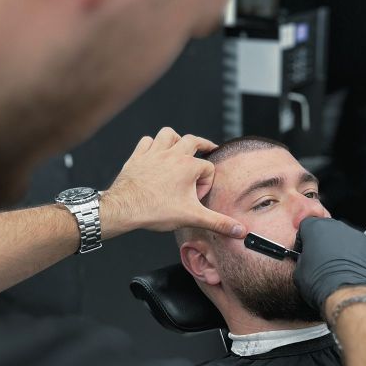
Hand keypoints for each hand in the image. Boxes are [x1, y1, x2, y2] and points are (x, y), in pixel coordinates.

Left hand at [101, 128, 245, 238]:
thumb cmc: (156, 210)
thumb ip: (219, 223)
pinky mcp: (137, 157)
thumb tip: (240, 231)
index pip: (208, 168)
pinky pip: (146, 142)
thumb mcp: (193, 217)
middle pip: (192, 140)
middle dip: (202, 144)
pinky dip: (152, 145)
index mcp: (188, 167)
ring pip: (168, 134)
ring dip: (176, 139)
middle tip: (208, 148)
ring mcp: (153, 153)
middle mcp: (172, 155)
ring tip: (179, 148)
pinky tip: (154, 154)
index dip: (207, 183)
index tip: (198, 198)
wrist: (125, 208)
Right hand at [294, 217, 365, 310]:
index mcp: (317, 228)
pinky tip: (354, 275)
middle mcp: (339, 227)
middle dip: (326, 244)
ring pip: (348, 240)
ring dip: (344, 251)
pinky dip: (360, 260)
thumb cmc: (321, 283)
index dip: (305, 240)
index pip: (307, 226)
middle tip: (323, 263)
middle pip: (330, 230)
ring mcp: (359, 236)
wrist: (349, 295)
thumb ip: (302, 258)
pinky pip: (364, 251)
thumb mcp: (299, 273)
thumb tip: (307, 260)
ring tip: (340, 272)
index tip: (306, 251)